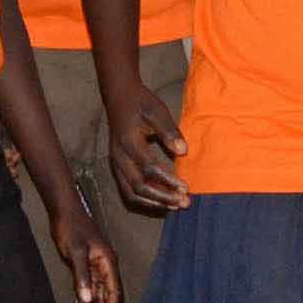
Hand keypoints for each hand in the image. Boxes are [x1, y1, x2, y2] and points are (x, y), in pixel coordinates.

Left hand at [46, 181, 125, 302]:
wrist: (64, 212)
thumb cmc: (71, 228)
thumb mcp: (75, 251)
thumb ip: (81, 276)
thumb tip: (87, 300)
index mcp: (108, 264)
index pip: (114, 294)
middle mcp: (106, 269)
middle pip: (108, 300)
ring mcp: (97, 270)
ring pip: (99, 298)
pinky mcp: (87, 270)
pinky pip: (89, 291)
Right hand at [109, 79, 189, 214]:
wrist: (118, 96)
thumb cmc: (140, 102)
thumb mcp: (156, 110)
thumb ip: (169, 131)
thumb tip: (183, 151)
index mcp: (128, 142)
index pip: (149, 167)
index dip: (168, 180)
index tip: (186, 187)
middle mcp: (119, 157)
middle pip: (138, 186)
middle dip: (163, 197)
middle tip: (184, 203)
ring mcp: (116, 164)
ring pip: (131, 193)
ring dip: (154, 202)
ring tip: (175, 206)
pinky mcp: (117, 167)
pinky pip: (127, 190)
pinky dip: (144, 199)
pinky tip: (162, 201)